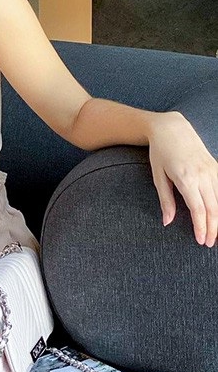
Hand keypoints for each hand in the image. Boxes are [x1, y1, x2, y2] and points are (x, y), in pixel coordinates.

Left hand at [148, 112, 217, 246]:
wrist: (172, 128)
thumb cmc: (160, 152)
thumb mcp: (158, 176)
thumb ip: (166, 200)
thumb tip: (167, 222)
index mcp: (186, 178)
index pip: (199, 209)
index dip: (201, 227)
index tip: (200, 240)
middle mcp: (202, 175)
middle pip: (213, 208)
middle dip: (213, 228)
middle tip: (209, 243)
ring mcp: (211, 170)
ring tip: (216, 234)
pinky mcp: (215, 166)